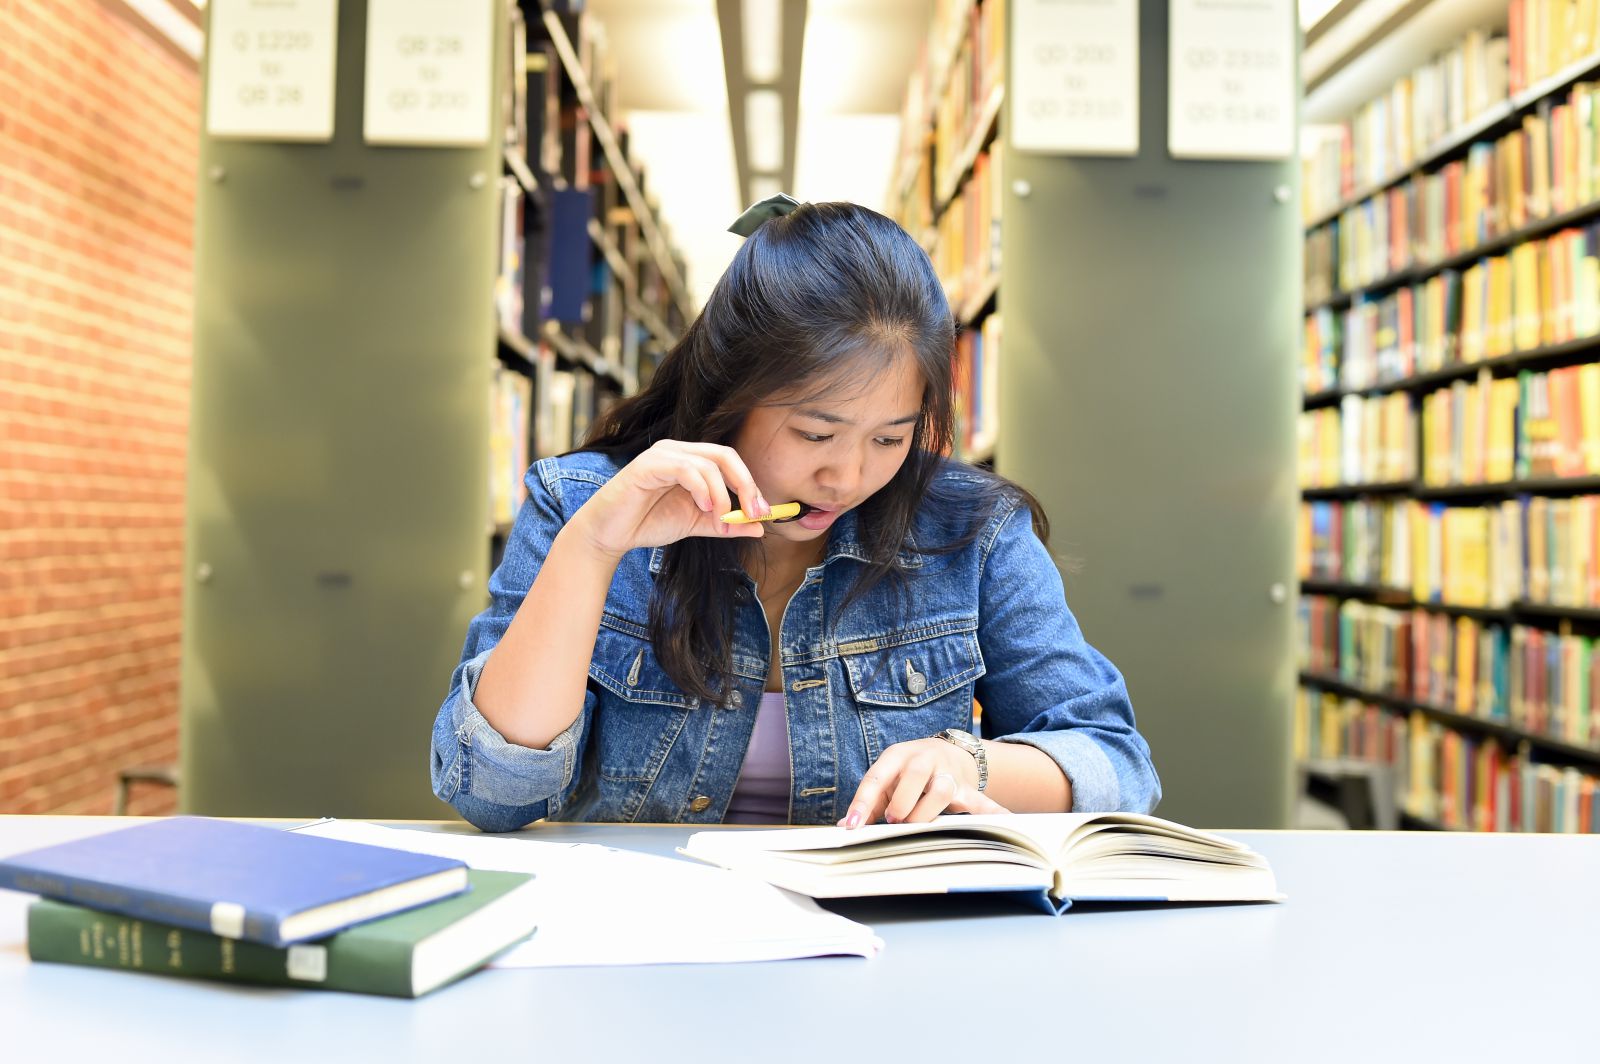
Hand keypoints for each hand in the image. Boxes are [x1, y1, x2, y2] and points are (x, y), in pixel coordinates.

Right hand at [569, 440, 769, 558]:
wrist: (609, 534)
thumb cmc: (648, 523)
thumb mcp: (696, 525)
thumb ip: (725, 525)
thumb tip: (759, 528)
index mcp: (691, 460)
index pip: (730, 462)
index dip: (750, 485)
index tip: (763, 513)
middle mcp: (678, 451)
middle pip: (725, 455)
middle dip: (745, 485)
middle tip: (755, 513)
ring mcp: (662, 454)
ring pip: (707, 463)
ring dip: (722, 495)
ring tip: (720, 520)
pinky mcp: (647, 465)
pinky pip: (684, 468)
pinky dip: (700, 488)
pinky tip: (702, 507)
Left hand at [838, 737, 1009, 827]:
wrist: (946, 751)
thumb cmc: (906, 771)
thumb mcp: (886, 778)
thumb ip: (868, 803)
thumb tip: (843, 828)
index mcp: (897, 756)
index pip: (876, 777)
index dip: (862, 802)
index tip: (852, 826)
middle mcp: (923, 760)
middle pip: (914, 775)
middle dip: (901, 802)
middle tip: (894, 820)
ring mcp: (947, 775)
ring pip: (943, 789)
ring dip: (927, 812)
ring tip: (917, 825)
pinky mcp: (967, 791)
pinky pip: (983, 802)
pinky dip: (994, 814)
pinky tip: (1006, 825)